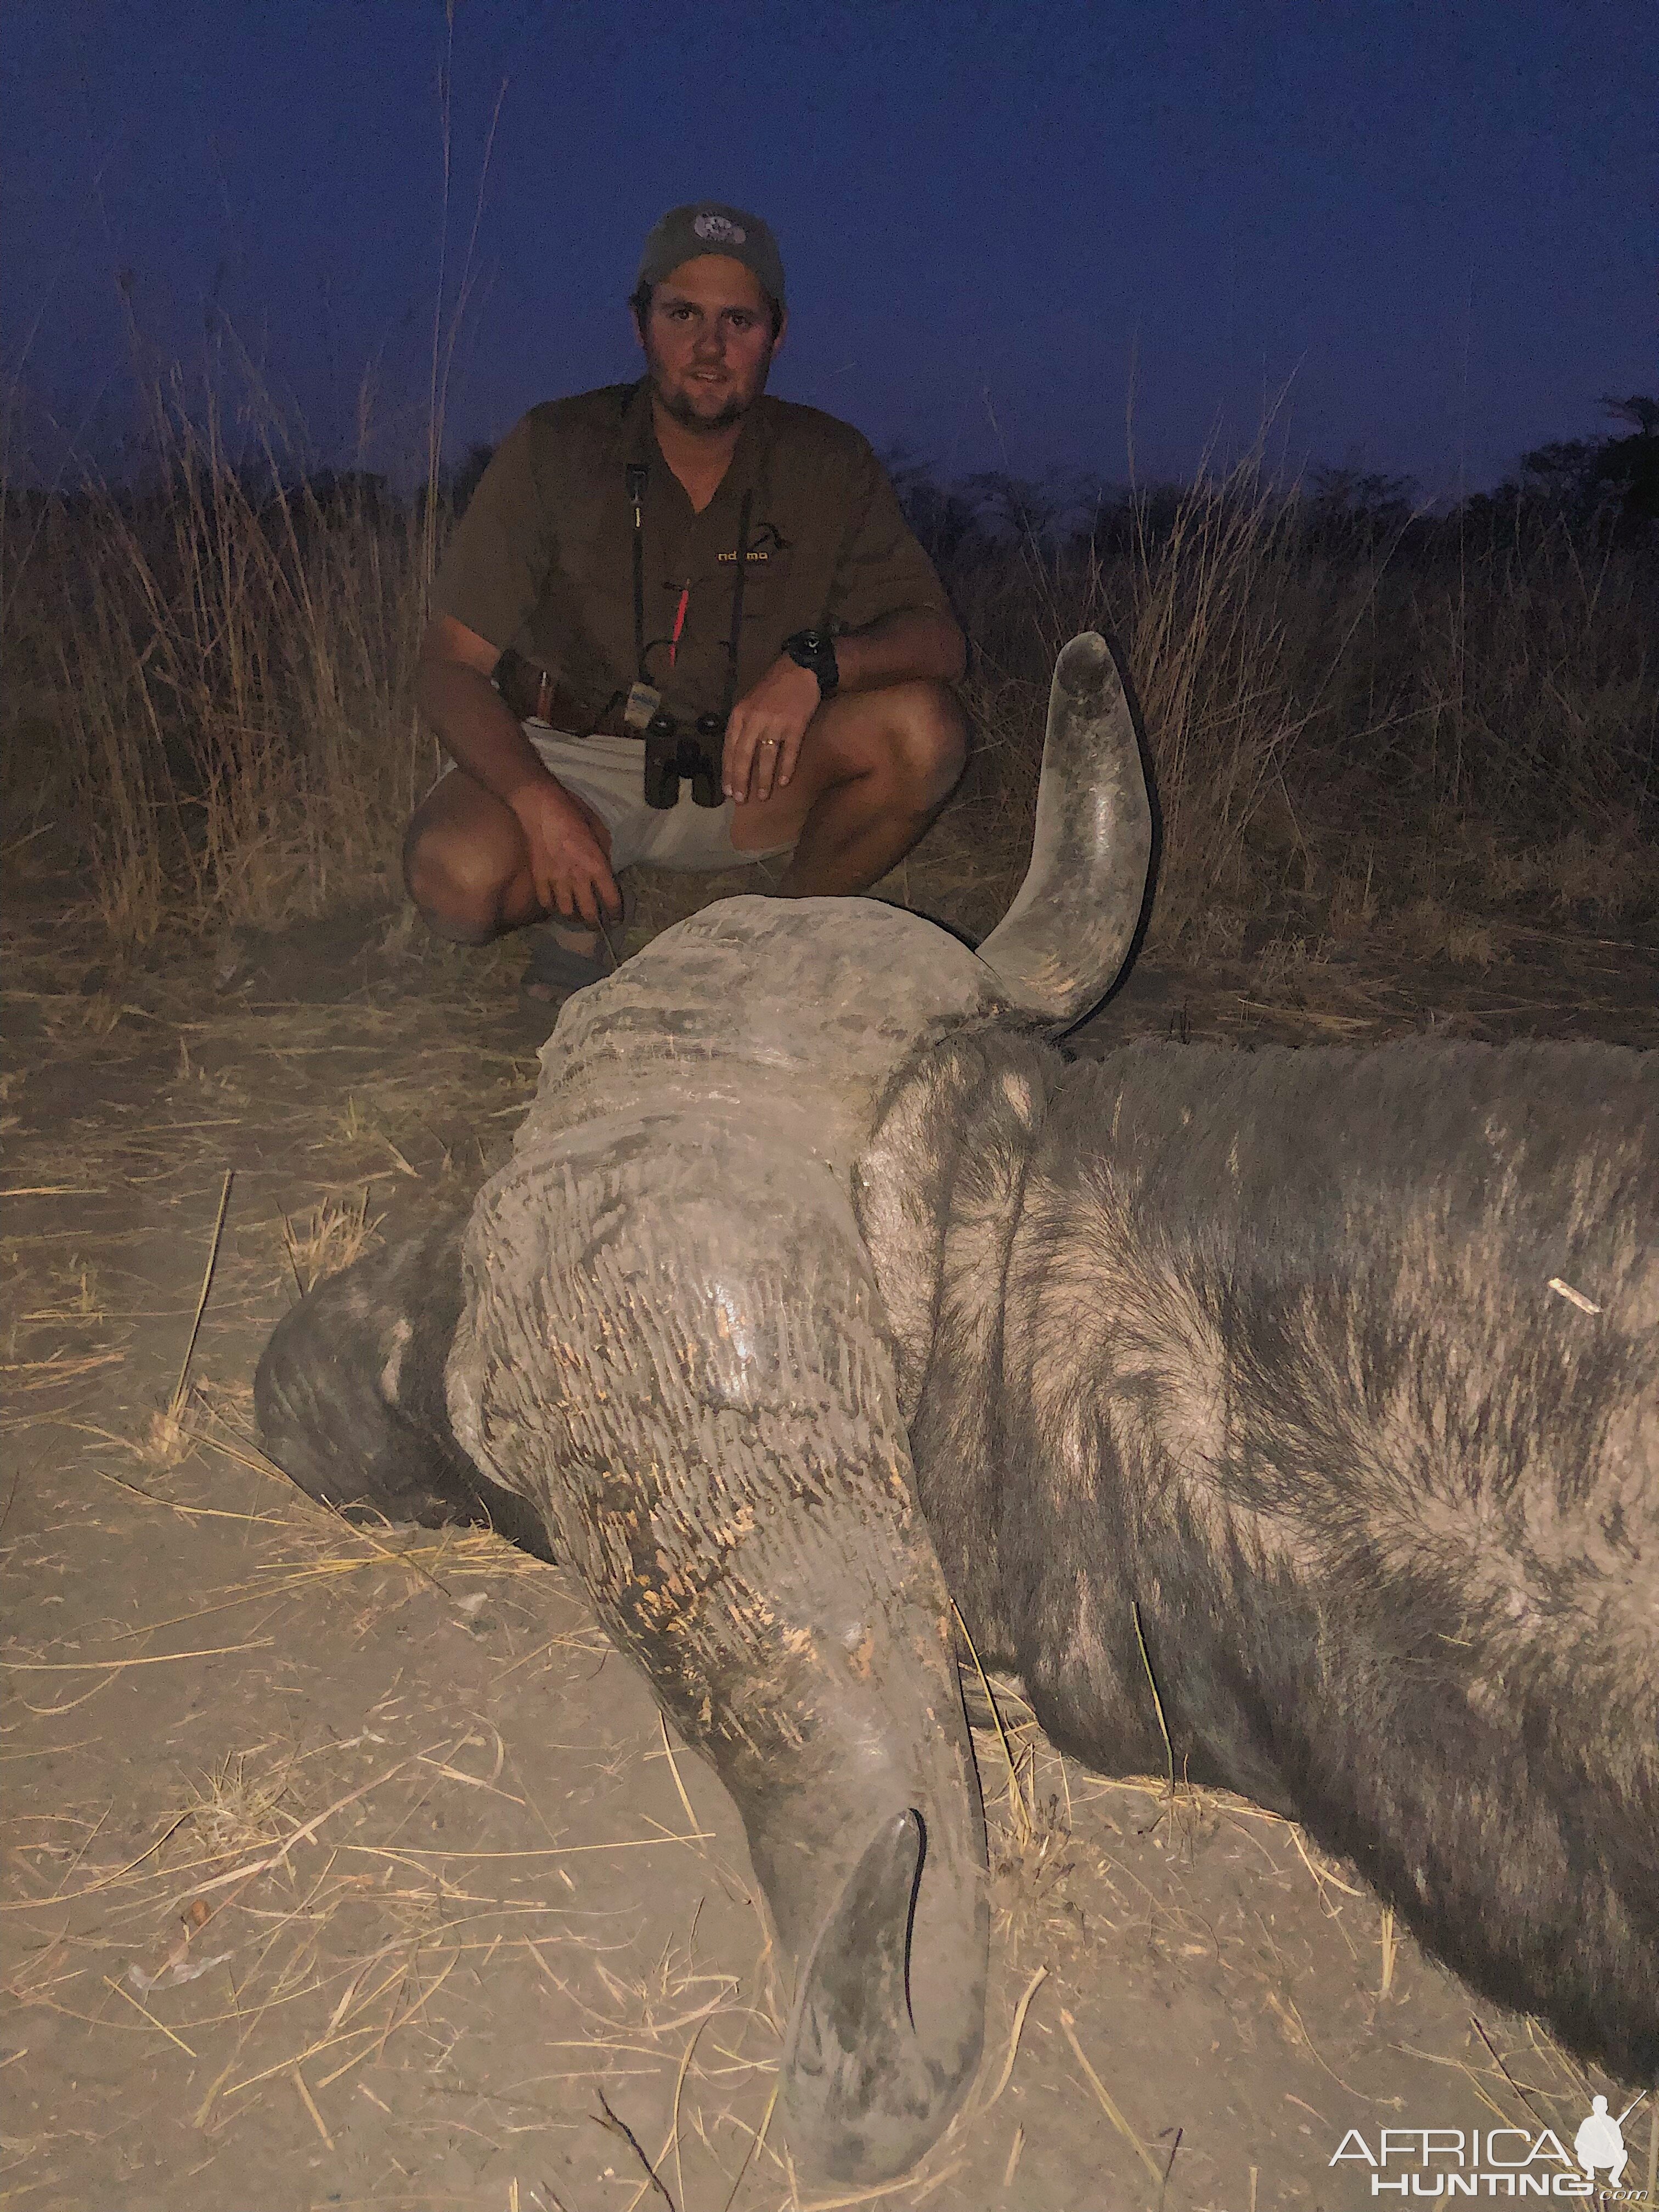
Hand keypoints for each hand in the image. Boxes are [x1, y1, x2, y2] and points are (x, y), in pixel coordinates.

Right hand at [505, 772, 619, 926]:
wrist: (540, 808)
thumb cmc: (572, 814)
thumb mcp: (598, 831)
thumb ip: (603, 854)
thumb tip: (606, 868)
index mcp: (596, 865)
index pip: (610, 899)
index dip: (615, 913)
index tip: (616, 919)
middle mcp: (577, 878)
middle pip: (589, 913)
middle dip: (595, 924)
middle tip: (597, 926)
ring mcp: (556, 880)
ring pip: (567, 913)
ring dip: (574, 919)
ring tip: (576, 918)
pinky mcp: (539, 878)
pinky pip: (546, 903)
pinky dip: (552, 909)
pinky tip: (556, 907)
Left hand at [723, 657, 821, 803]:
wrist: (798, 668)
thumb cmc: (772, 688)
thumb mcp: (748, 703)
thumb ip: (742, 726)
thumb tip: (737, 757)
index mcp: (740, 714)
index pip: (730, 748)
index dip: (728, 772)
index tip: (728, 791)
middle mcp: (754, 719)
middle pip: (744, 756)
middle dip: (741, 780)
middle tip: (741, 800)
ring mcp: (775, 722)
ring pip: (766, 757)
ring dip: (764, 779)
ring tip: (763, 796)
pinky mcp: (796, 725)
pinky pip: (789, 751)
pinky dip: (786, 768)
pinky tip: (784, 783)